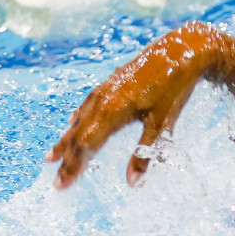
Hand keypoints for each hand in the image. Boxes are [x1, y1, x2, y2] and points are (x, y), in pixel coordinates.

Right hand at [46, 25, 213, 188]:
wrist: (182, 50)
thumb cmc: (174, 88)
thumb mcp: (162, 124)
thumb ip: (146, 153)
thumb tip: (133, 182)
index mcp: (112, 111)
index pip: (86, 146)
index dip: (73, 167)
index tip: (62, 185)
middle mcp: (103, 99)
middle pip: (78, 135)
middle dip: (67, 159)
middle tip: (56, 181)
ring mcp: (105, 89)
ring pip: (80, 119)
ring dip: (67, 140)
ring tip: (52, 156)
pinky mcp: (112, 82)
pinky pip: (88, 103)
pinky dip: (78, 117)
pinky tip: (72, 122)